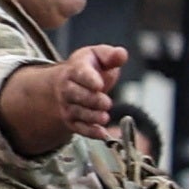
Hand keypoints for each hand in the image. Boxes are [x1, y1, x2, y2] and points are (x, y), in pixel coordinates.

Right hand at [1, 43, 128, 153]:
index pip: (80, 73)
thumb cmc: (90, 67)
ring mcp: (68, 105)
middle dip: (91, 100)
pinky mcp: (72, 120)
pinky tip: (102, 134)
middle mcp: (68, 88)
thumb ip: (110, 55)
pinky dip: (90, 132)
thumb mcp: (99, 56)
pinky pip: (79, 128)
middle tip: (107, 103)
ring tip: (104, 117)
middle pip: (75, 95)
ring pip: (77, 112)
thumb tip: (121, 54)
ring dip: (91, 117)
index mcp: (76, 69)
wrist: (72, 82)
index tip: (99, 84)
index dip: (89, 79)